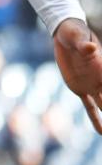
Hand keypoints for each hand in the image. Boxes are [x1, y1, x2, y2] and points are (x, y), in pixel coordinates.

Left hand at [53, 18, 101, 133]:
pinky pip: (88, 107)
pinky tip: (100, 132)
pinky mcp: (80, 89)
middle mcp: (101, 79)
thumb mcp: (78, 37)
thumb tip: (90, 48)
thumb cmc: (75, 32)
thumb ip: (84, 45)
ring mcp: (92, 85)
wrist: (66, 35)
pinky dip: (95, 118)